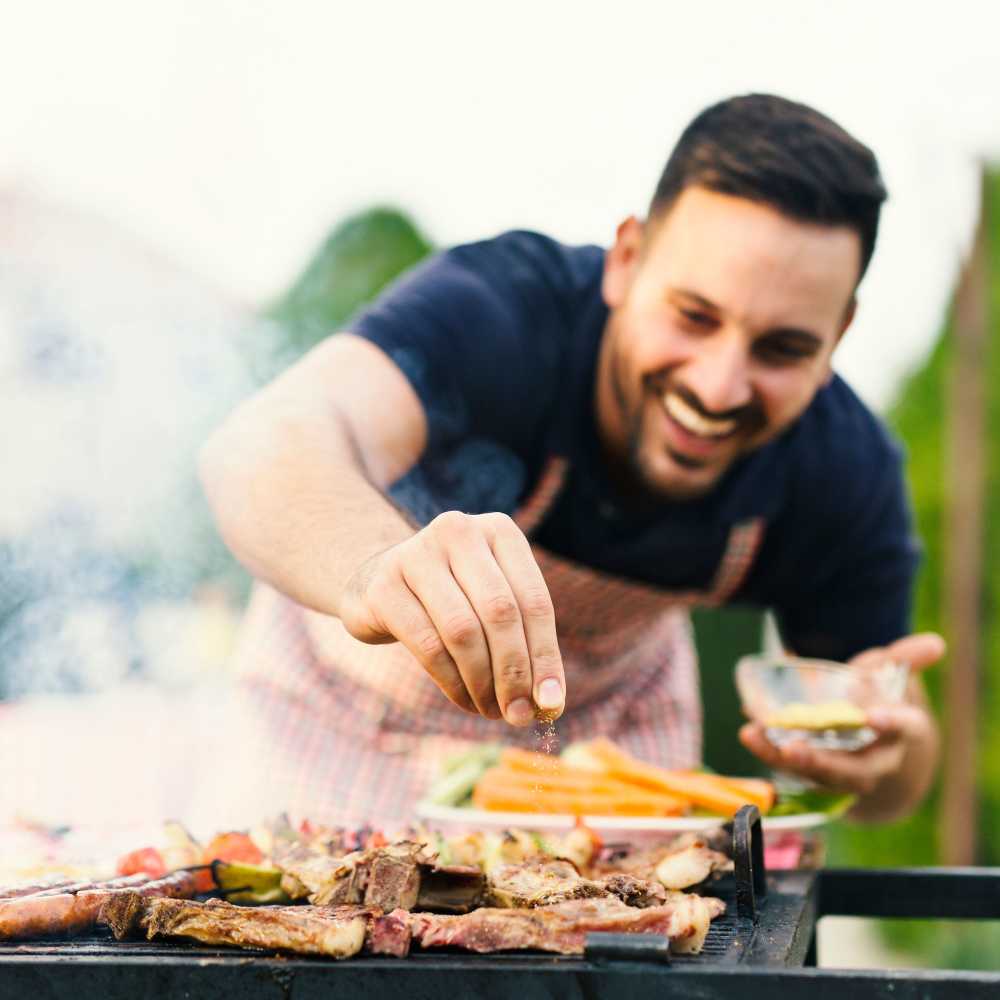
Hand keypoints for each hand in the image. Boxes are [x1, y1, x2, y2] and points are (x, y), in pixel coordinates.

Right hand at [338, 510, 564, 726]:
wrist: (377, 582)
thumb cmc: (452, 598)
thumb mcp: (493, 605)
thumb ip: (524, 644)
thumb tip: (549, 703)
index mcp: (499, 530)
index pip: (534, 600)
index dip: (545, 656)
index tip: (551, 703)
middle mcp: (459, 531)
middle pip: (500, 613)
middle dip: (514, 673)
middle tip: (518, 714)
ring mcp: (416, 554)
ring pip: (463, 631)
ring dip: (482, 682)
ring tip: (491, 710)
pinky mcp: (383, 586)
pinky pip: (428, 645)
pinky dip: (452, 682)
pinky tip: (464, 699)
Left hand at [739, 633, 943, 796]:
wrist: (873, 745)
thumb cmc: (880, 702)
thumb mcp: (892, 678)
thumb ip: (904, 660)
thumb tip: (935, 643)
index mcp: (901, 733)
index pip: (904, 729)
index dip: (891, 723)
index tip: (874, 716)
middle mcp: (874, 760)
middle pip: (853, 771)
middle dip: (824, 763)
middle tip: (795, 749)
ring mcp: (843, 771)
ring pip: (816, 774)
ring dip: (782, 759)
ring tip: (753, 736)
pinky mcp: (814, 771)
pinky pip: (792, 767)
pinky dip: (769, 751)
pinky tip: (749, 732)